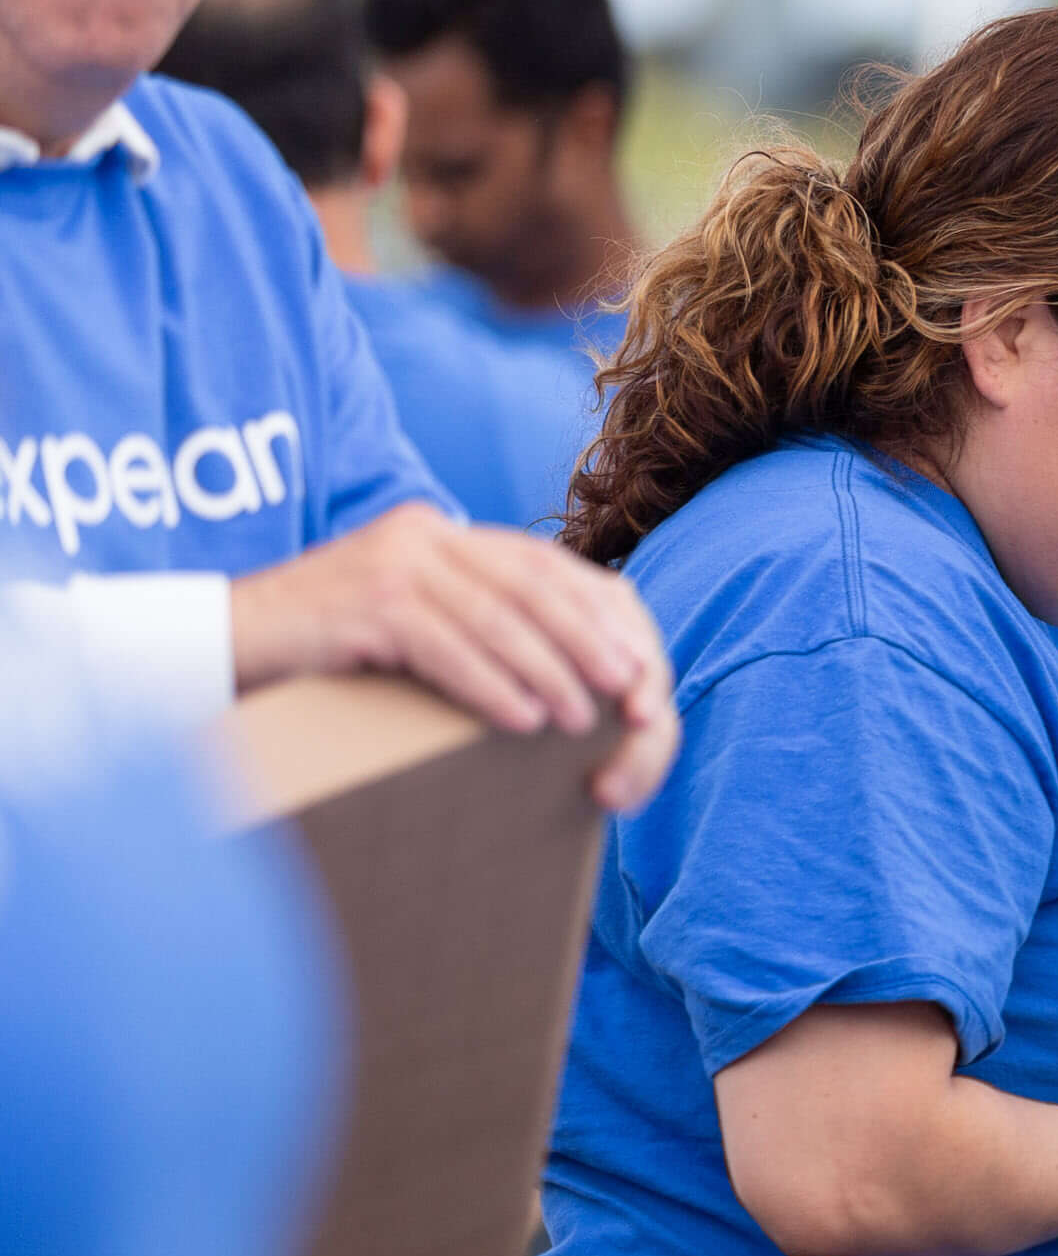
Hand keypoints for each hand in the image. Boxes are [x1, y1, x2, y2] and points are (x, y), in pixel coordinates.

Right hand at [230, 504, 681, 812]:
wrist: (218, 642)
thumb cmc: (324, 650)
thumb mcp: (408, 622)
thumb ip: (471, 622)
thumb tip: (569, 672)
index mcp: (446, 534)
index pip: (548, 568)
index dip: (601, 619)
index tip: (640, 669)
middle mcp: (426, 534)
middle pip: (536, 587)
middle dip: (592, 644)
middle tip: (635, 695)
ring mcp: (392, 562)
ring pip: (496, 618)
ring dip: (551, 673)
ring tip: (588, 720)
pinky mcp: (362, 603)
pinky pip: (444, 648)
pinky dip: (491, 685)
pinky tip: (525, 719)